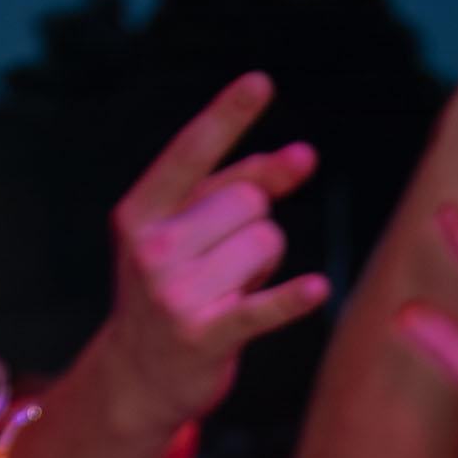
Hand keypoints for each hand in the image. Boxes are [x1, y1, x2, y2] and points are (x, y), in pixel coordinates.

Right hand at [99, 75, 332, 438]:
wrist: (139, 376)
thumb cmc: (173, 289)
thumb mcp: (186, 232)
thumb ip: (238, 186)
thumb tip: (302, 156)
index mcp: (140, 211)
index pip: (192, 152)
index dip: (228, 115)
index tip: (261, 81)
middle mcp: (152, 247)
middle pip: (249, 202)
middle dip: (254, 227)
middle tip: (222, 264)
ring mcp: (174, 293)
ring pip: (267, 243)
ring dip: (264, 266)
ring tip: (228, 292)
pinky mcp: (204, 336)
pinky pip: (264, 306)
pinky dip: (293, 298)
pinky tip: (317, 289)